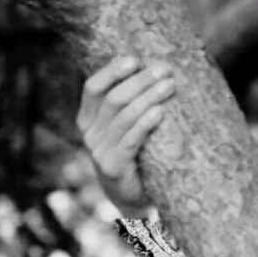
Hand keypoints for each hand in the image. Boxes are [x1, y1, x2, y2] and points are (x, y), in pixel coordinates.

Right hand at [77, 57, 175, 214]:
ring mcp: (100, 151)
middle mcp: (90, 134)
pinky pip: (130, 141)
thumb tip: (157, 67)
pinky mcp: (114, 167)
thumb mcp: (127, 125)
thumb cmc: (136, 153)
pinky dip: (145, 124)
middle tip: (164, 69)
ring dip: (147, 97)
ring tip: (169, 84)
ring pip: (123, 117)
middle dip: (139, 81)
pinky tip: (159, 112)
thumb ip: (131, 102)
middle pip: (113, 99)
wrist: (132, 197)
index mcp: (88, 119)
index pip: (92, 88)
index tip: (134, 59)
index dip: (111, 72)